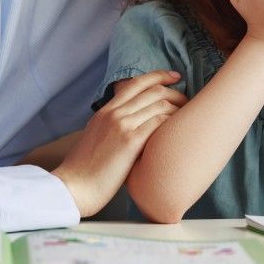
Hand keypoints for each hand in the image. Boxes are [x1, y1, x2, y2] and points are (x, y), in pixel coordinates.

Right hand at [51, 71, 187, 215]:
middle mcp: (114, 113)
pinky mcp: (130, 141)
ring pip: (158, 104)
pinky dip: (173, 121)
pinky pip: (158, 121)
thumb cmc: (85, 171)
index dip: (158, 76)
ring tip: (189, 115)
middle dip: (175, 92)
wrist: (74, 187)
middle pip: (151, 91)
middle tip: (187, 99)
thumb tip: (126, 128)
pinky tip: (180, 129)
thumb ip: (110, 127)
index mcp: (104, 111)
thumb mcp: (94, 139)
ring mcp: (122, 125)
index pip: (135, 84)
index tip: (174, 76)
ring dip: (178, 107)